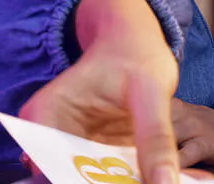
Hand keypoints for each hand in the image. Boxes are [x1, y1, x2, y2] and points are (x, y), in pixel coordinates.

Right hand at [18, 0, 184, 183]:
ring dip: (128, 183)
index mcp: (45, 116)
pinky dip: (139, 180)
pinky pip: (116, 179)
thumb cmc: (135, 54)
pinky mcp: (100, 157)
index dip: (81, 181)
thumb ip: (155, 136)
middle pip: (72, 179)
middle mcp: (53, 138)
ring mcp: (77, 149)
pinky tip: (167, 180)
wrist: (135, 43)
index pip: (52, 167)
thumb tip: (165, 183)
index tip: (124, 182)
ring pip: (95, 182)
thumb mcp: (151, 90)